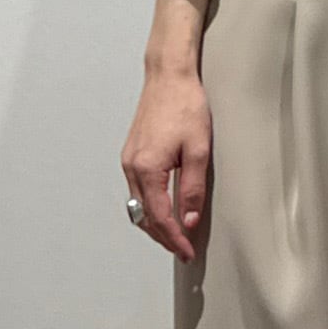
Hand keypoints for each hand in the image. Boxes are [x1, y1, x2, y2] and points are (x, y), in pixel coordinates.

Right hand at [122, 61, 210, 261]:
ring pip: (138, 206)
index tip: (187, 252)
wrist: (168, 76)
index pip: (160, 217)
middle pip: (144, 217)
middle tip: (183, 250)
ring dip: (155, 224)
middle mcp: (132, 167)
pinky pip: (137, 191)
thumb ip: (192, 189)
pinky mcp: (131, 154)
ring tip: (176, 236)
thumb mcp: (198, 151)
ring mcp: (128, 161)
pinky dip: (150, 207)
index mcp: (147, 168)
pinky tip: (164, 210)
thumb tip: (188, 220)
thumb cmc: (185, 106)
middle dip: (163, 237)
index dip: (175, 239)